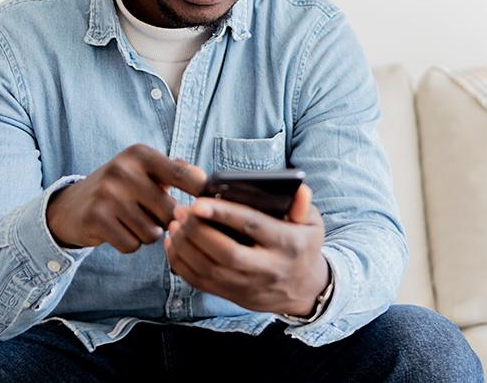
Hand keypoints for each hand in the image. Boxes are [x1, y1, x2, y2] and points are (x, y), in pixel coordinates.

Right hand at [47, 144, 206, 252]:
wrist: (71, 205)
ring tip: (131, 221)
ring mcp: (107, 194)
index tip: (207, 204)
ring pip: (152, 233)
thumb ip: (177, 171)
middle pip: (170, 212)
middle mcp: (123, 170)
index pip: (184, 175)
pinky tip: (117, 230)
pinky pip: (132, 245)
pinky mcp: (95, 218)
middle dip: (165, 221)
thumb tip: (209, 182)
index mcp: (141, 154)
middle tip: (149, 214)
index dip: (201, 193)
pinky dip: (129, 244)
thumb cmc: (121, 188)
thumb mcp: (145, 170)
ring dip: (146, 234)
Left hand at [164, 183, 328, 316]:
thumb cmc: (302, 246)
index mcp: (288, 244)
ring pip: (209, 269)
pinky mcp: (233, 295)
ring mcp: (249, 286)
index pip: (253, 227)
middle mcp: (268, 268)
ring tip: (175, 223)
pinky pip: (201, 283)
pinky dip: (182, 264)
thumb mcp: (312, 224)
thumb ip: (302, 206)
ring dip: (186, 246)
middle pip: (227, 252)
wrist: (304, 289)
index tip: (198, 202)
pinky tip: (174, 244)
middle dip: (198, 231)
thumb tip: (300, 191)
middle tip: (181, 210)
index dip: (224, 214)